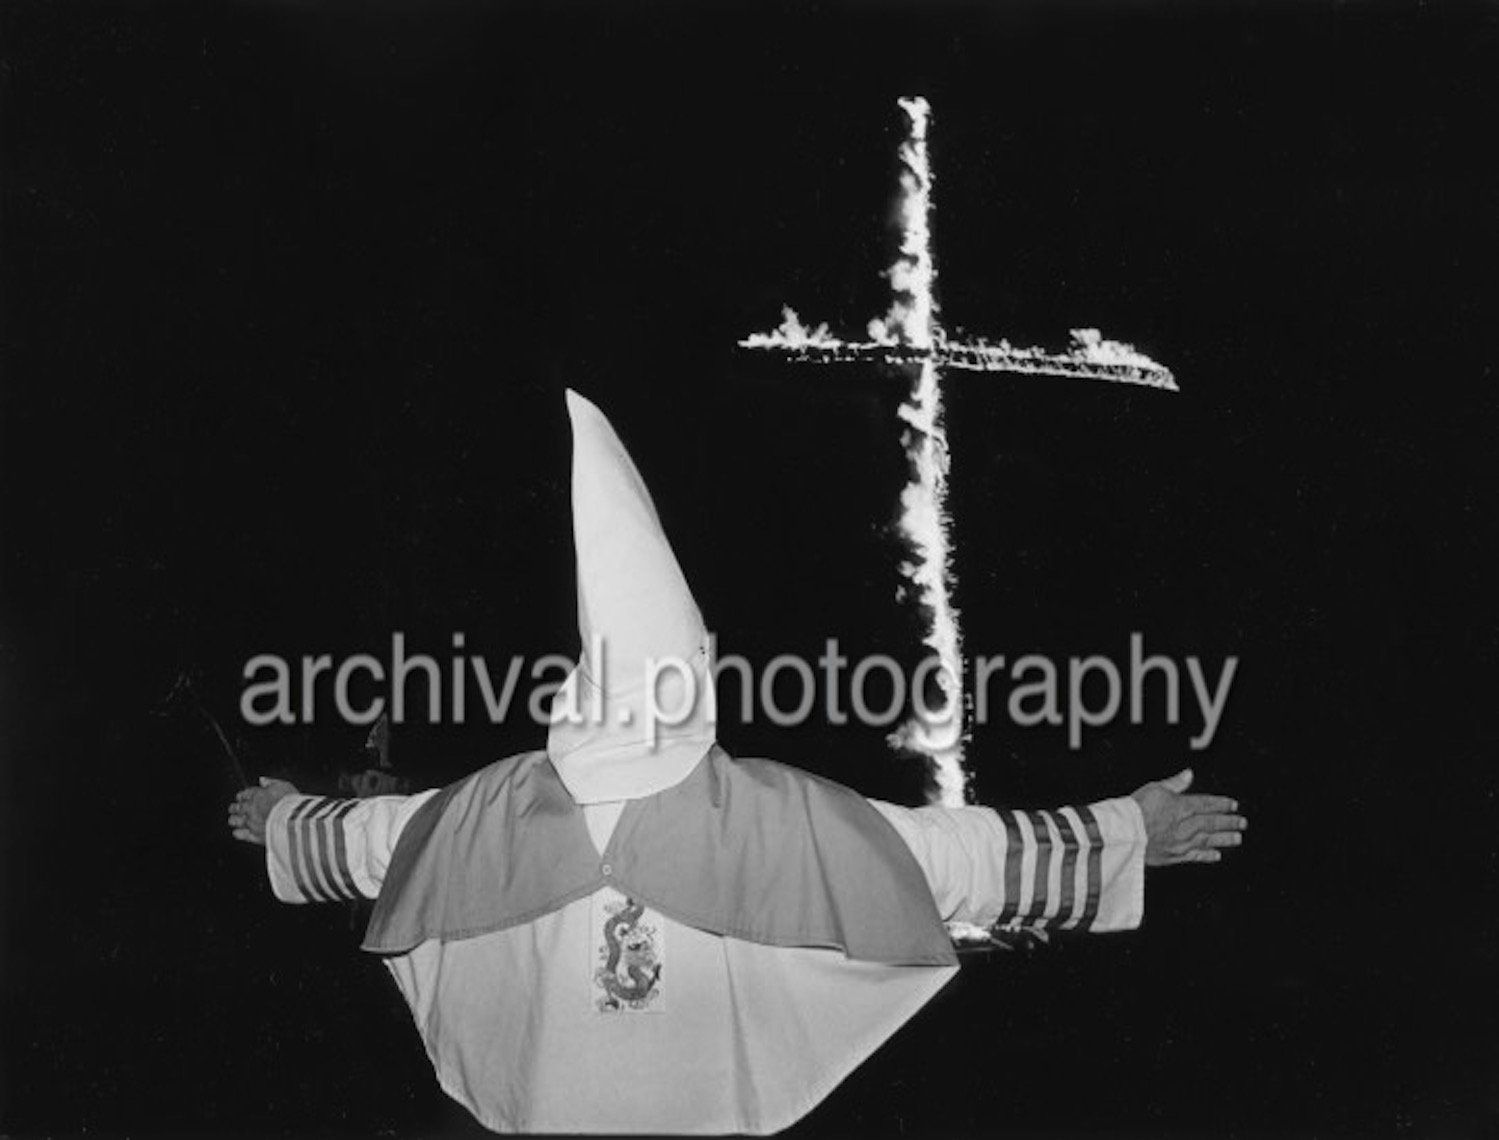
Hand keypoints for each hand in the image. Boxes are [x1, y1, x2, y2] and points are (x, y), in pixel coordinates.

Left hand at [227, 777, 297, 845]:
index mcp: (257, 795)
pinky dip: (237, 833)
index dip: (242, 795)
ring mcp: (251, 822)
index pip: (244, 794)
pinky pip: (240, 835)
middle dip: (234, 808)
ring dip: (234, 820)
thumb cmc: (290, 802)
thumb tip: (261, 780)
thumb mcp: (284, 786)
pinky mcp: (254, 835)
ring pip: (235, 821)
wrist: (293, 821)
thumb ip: (271, 782)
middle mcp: (251, 808)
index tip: (240, 797)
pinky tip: (237, 832)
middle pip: (237, 807)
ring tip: (233, 820)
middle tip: (233, 808)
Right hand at [1131, 768, 1245, 866]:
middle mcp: (1185, 826)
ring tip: (1237, 838)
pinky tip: (1217, 855)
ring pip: (1208, 840)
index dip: (1222, 804)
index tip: (1233, 805)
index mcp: (1182, 807)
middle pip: (1212, 823)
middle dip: (1229, 822)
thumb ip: (1174, 783)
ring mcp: (1181, 842)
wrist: (1123, 834)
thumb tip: (1189, 774)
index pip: (1207, 805)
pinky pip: (1195, 856)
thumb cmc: (1135, 809)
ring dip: (1224, 839)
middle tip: (1242, 822)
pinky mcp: (1173, 856)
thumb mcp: (1154, 788)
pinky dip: (1207, 855)